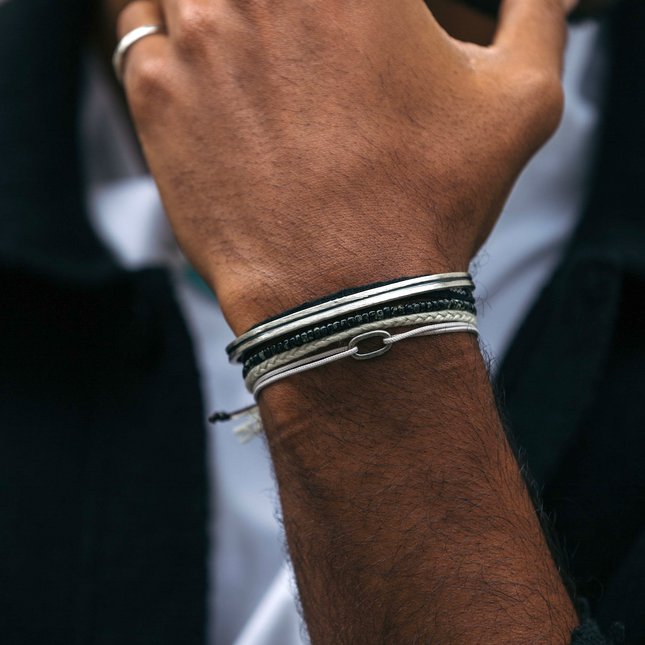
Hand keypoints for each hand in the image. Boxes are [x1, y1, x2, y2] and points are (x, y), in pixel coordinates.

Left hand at [117, 0, 568, 333]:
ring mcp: (201, 26)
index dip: (365, 15)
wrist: (346, 293)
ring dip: (225, 8)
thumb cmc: (429, 201)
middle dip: (292, 17)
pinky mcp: (155, 87)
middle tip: (313, 51)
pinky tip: (210, 76)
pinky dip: (169, 34)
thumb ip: (536, 11)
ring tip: (261, 58)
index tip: (363, 41)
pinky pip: (141, 24)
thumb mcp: (521, 98)